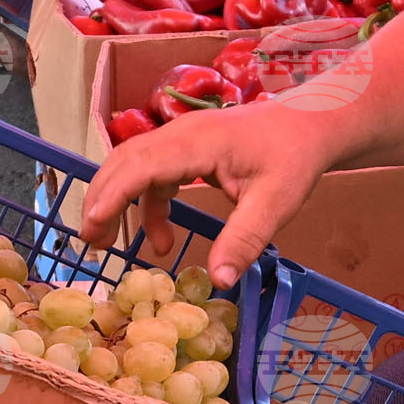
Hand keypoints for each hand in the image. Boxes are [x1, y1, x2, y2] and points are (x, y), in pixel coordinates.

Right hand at [74, 96, 358, 286]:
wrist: (313, 122)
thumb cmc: (295, 155)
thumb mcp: (276, 202)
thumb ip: (245, 240)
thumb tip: (220, 281)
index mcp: (198, 143)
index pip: (140, 165)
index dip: (113, 195)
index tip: (93, 226)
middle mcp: (180, 134)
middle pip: (123, 162)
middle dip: (101, 202)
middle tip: (90, 243)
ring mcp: (180, 138)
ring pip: (130, 165)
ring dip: (115, 202)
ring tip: (106, 243)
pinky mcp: (185, 148)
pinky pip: (151, 173)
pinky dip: (146, 205)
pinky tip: (161, 240)